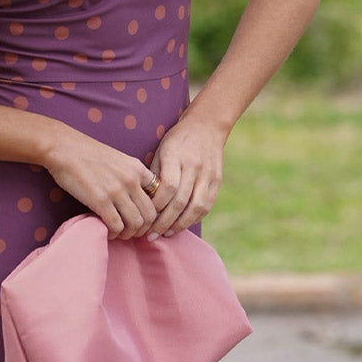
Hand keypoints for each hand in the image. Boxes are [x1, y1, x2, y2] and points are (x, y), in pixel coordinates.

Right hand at [45, 127, 158, 239]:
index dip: (153, 212)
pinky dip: (115, 233)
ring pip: (136, 223)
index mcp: (138, 168)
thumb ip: (131, 175)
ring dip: (129, 234)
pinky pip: (117, 226)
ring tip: (120, 234)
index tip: (144, 218)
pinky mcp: (100, 201)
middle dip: (144, 228)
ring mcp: (117, 190)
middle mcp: (132, 180)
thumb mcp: (119, 159)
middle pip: (150, 214)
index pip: (159, 196)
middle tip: (133, 232)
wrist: (64, 148)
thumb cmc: (88, 154)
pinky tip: (108, 231)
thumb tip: (137, 198)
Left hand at [143, 115, 225, 239]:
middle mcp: (194, 166)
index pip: (168, 188)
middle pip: (180, 201)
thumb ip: (155, 175)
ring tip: (167, 233)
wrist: (207, 126)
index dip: (156, 206)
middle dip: (164, 222)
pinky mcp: (217, 180)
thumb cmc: (177, 140)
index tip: (145, 217)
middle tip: (151, 235)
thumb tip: (144, 203)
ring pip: (196, 207)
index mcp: (176, 156)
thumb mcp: (161, 150)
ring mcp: (208, 174)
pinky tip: (182, 225)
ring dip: (180, 224)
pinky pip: (206, 205)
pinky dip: (194, 218)